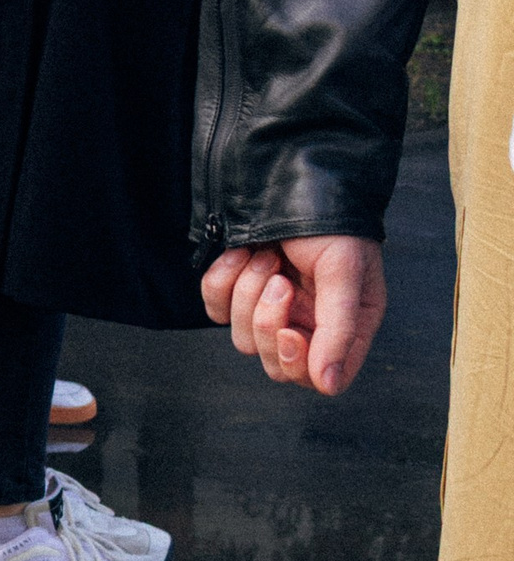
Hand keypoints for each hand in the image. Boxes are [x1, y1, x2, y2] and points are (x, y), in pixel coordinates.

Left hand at [201, 232, 387, 394]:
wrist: (291, 176)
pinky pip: (214, 307)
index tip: (292, 333)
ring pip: (241, 338)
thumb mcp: (346, 273)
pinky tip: (242, 252)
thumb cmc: (333, 224)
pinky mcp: (236, 290)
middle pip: (275, 364)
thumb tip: (330, 384)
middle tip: (281, 280)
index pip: (318, 379)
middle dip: (269, 321)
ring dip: (249, 290)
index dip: (299, 364)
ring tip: (267, 256)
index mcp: (345, 328)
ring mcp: (268, 309)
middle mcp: (307, 324)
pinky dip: (224, 277)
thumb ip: (341, 331)